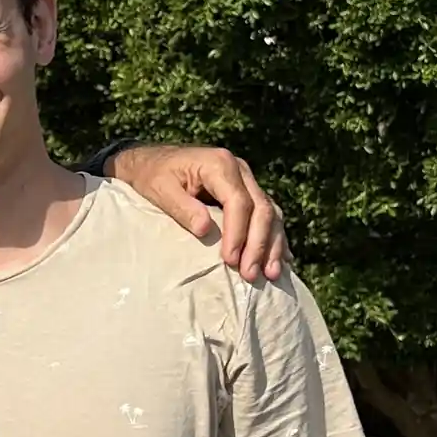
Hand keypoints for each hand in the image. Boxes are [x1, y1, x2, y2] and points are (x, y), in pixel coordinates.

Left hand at [107, 144, 287, 282]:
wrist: (154, 161)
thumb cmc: (154, 175)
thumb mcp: (160, 189)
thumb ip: (182, 207)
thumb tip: (205, 230)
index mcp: (219, 164)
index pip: (238, 201)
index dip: (237, 233)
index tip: (230, 260)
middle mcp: (240, 170)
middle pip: (261, 208)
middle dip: (258, 244)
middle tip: (250, 274)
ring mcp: (247, 181)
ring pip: (272, 213)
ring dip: (272, 245)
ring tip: (270, 275)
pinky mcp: (249, 193)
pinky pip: (270, 216)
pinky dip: (276, 238)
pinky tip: (283, 261)